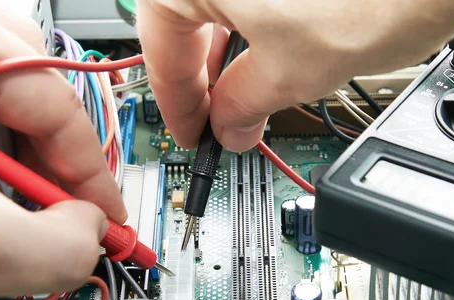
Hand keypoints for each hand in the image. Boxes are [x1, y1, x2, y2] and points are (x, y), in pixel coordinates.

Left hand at [0, 4, 126, 296]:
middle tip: (64, 207)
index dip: (94, 176)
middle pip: (35, 77)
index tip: (113, 224)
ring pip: (1, 79)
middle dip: (55, 152)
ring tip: (13, 197)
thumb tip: (90, 235)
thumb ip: (54, 248)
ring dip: (20, 143)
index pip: (59, 106)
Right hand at [137, 0, 453, 151]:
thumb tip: (229, 127)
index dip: (175, 102)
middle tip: (218, 120)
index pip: (162, 46)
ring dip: (232, 57)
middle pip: (188, 23)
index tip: (190, 133)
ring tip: (248, 97)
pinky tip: (270, 57)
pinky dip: (256, 30)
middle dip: (204, 80)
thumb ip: (244, 105)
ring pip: (222, 8)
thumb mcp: (291, 72)